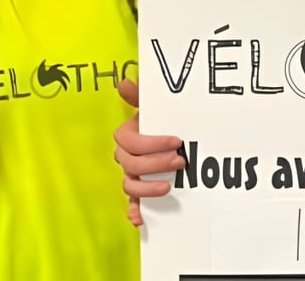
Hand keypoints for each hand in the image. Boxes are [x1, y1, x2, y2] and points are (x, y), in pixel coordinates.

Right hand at [113, 79, 184, 225]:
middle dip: (155, 165)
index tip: (177, 142)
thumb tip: (124, 83)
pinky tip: (141, 220)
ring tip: (168, 187)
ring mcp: (131, 175)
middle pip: (131, 165)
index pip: (130, 142)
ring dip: (146, 189)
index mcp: (127, 137)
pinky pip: (132, 204)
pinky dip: (135, 212)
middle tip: (180, 162)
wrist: (170, 135)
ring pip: (130, 186)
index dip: (152, 143)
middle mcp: (125, 157)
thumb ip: (140, 96)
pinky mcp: (139, 191)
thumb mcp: (154, 107)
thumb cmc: (159, 121)